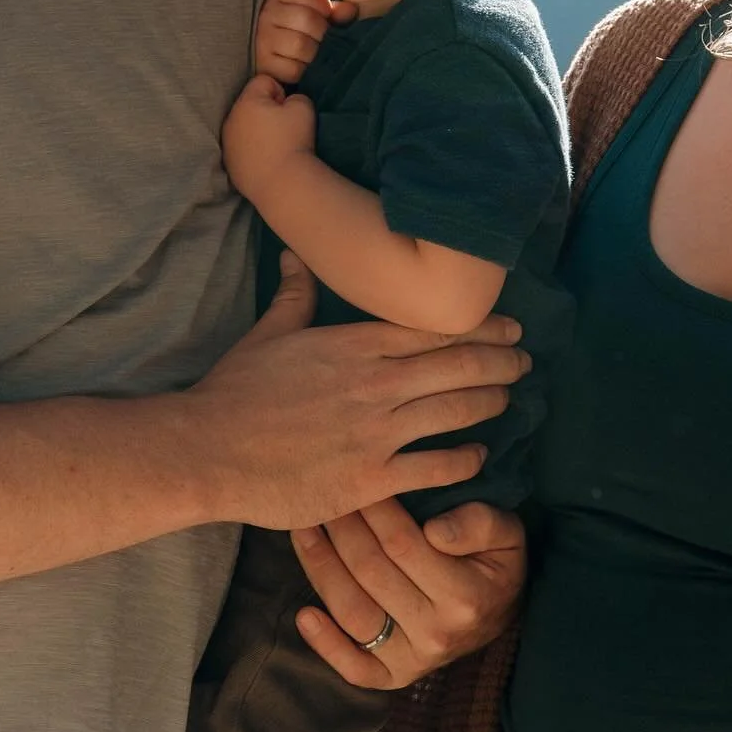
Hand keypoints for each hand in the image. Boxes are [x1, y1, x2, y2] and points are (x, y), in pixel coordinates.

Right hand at [184, 254, 531, 529]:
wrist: (206, 450)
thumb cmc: (234, 392)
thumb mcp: (268, 333)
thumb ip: (294, 295)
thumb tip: (296, 253)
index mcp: (354, 344)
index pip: (432, 329)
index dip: (479, 327)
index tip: (508, 327)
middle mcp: (374, 383)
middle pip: (457, 365)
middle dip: (500, 361)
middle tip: (524, 361)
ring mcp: (375, 432)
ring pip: (454, 411)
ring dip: (490, 403)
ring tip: (509, 399)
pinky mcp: (369, 479)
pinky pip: (433, 467)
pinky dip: (464, 460)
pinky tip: (478, 457)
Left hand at [222, 73, 315, 204]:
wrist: (282, 184)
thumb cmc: (294, 142)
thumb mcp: (304, 108)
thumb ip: (295, 96)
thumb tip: (287, 103)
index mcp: (247, 102)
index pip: (263, 81)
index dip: (280, 92)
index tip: (289, 110)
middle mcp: (231, 120)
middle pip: (250, 104)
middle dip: (266, 110)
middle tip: (284, 128)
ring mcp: (227, 144)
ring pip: (244, 127)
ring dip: (258, 130)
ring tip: (276, 146)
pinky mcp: (230, 164)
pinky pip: (242, 148)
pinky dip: (253, 150)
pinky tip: (267, 160)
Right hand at [254, 0, 357, 83]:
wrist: (270, 55)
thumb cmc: (297, 32)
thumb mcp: (313, 15)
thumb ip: (332, 11)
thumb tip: (350, 10)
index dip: (325, 8)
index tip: (326, 18)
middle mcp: (267, 15)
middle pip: (307, 19)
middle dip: (323, 33)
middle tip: (323, 42)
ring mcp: (262, 40)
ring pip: (300, 45)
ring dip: (314, 54)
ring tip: (315, 55)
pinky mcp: (264, 65)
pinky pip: (294, 69)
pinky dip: (305, 71)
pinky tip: (305, 68)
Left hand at [291, 498, 526, 688]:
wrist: (503, 611)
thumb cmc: (497, 561)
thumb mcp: (507, 532)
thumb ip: (479, 522)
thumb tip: (435, 529)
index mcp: (465, 596)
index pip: (402, 544)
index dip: (372, 510)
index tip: (354, 478)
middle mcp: (437, 633)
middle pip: (371, 574)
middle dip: (340, 530)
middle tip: (321, 496)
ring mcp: (414, 660)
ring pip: (354, 613)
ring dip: (320, 570)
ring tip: (303, 532)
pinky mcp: (396, 676)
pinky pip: (356, 668)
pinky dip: (325, 645)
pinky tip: (303, 613)